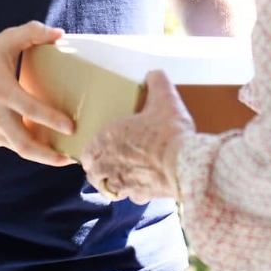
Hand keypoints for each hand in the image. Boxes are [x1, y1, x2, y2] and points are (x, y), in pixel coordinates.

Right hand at [0, 21, 75, 166]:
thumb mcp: (7, 38)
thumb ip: (33, 31)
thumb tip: (60, 34)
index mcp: (2, 91)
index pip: (29, 109)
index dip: (51, 120)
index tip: (71, 127)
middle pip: (23, 144)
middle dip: (49, 155)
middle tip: (73, 157)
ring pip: (20, 150)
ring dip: (44, 156)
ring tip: (68, 156)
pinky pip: (16, 146)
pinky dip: (34, 149)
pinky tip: (52, 147)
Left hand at [82, 70, 195, 203]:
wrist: (183, 165)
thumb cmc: (167, 131)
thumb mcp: (164, 98)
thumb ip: (156, 82)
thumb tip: (154, 73)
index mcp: (108, 138)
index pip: (87, 151)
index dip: (91, 151)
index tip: (98, 150)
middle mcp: (110, 163)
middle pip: (93, 173)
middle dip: (98, 170)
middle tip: (107, 164)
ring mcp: (123, 182)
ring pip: (109, 188)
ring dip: (113, 184)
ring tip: (123, 177)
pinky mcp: (140, 195)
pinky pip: (132, 197)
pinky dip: (135, 193)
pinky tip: (145, 185)